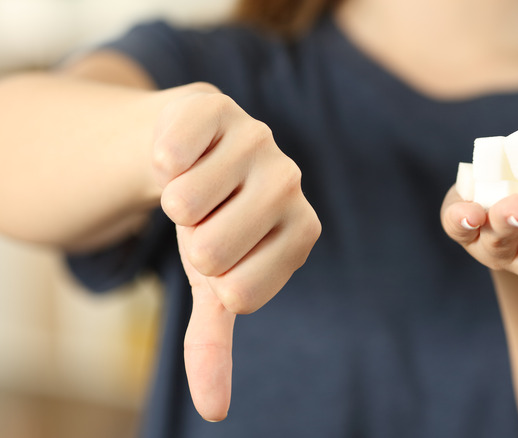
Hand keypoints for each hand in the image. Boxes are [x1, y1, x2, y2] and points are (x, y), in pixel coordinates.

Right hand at [152, 83, 320, 420]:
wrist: (187, 158)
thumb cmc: (211, 227)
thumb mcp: (213, 286)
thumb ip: (215, 342)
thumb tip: (213, 411)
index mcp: (302, 233)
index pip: (240, 292)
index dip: (212, 279)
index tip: (222, 255)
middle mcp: (291, 183)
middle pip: (209, 250)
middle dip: (188, 242)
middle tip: (204, 220)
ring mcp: (258, 140)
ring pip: (184, 202)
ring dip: (172, 203)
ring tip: (195, 187)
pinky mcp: (218, 106)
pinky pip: (171, 150)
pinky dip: (159, 160)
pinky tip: (180, 154)